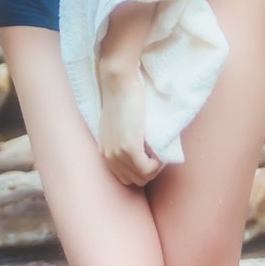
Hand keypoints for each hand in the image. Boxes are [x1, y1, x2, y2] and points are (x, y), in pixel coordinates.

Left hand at [95, 53, 162, 187]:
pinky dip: (158, 163)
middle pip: (135, 181)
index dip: (141, 170)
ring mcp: (118, 154)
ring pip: (143, 177)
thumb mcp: (117, 127)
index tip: (151, 156)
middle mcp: (108, 158)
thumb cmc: (122, 100)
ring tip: (159, 151)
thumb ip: (121, 142)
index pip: (125, 178)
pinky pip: (148, 169)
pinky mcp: (129, 149)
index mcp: (104, 154)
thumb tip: (142, 152)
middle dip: (149, 171)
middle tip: (157, 153)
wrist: (119, 84)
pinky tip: (160, 151)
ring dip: (155, 167)